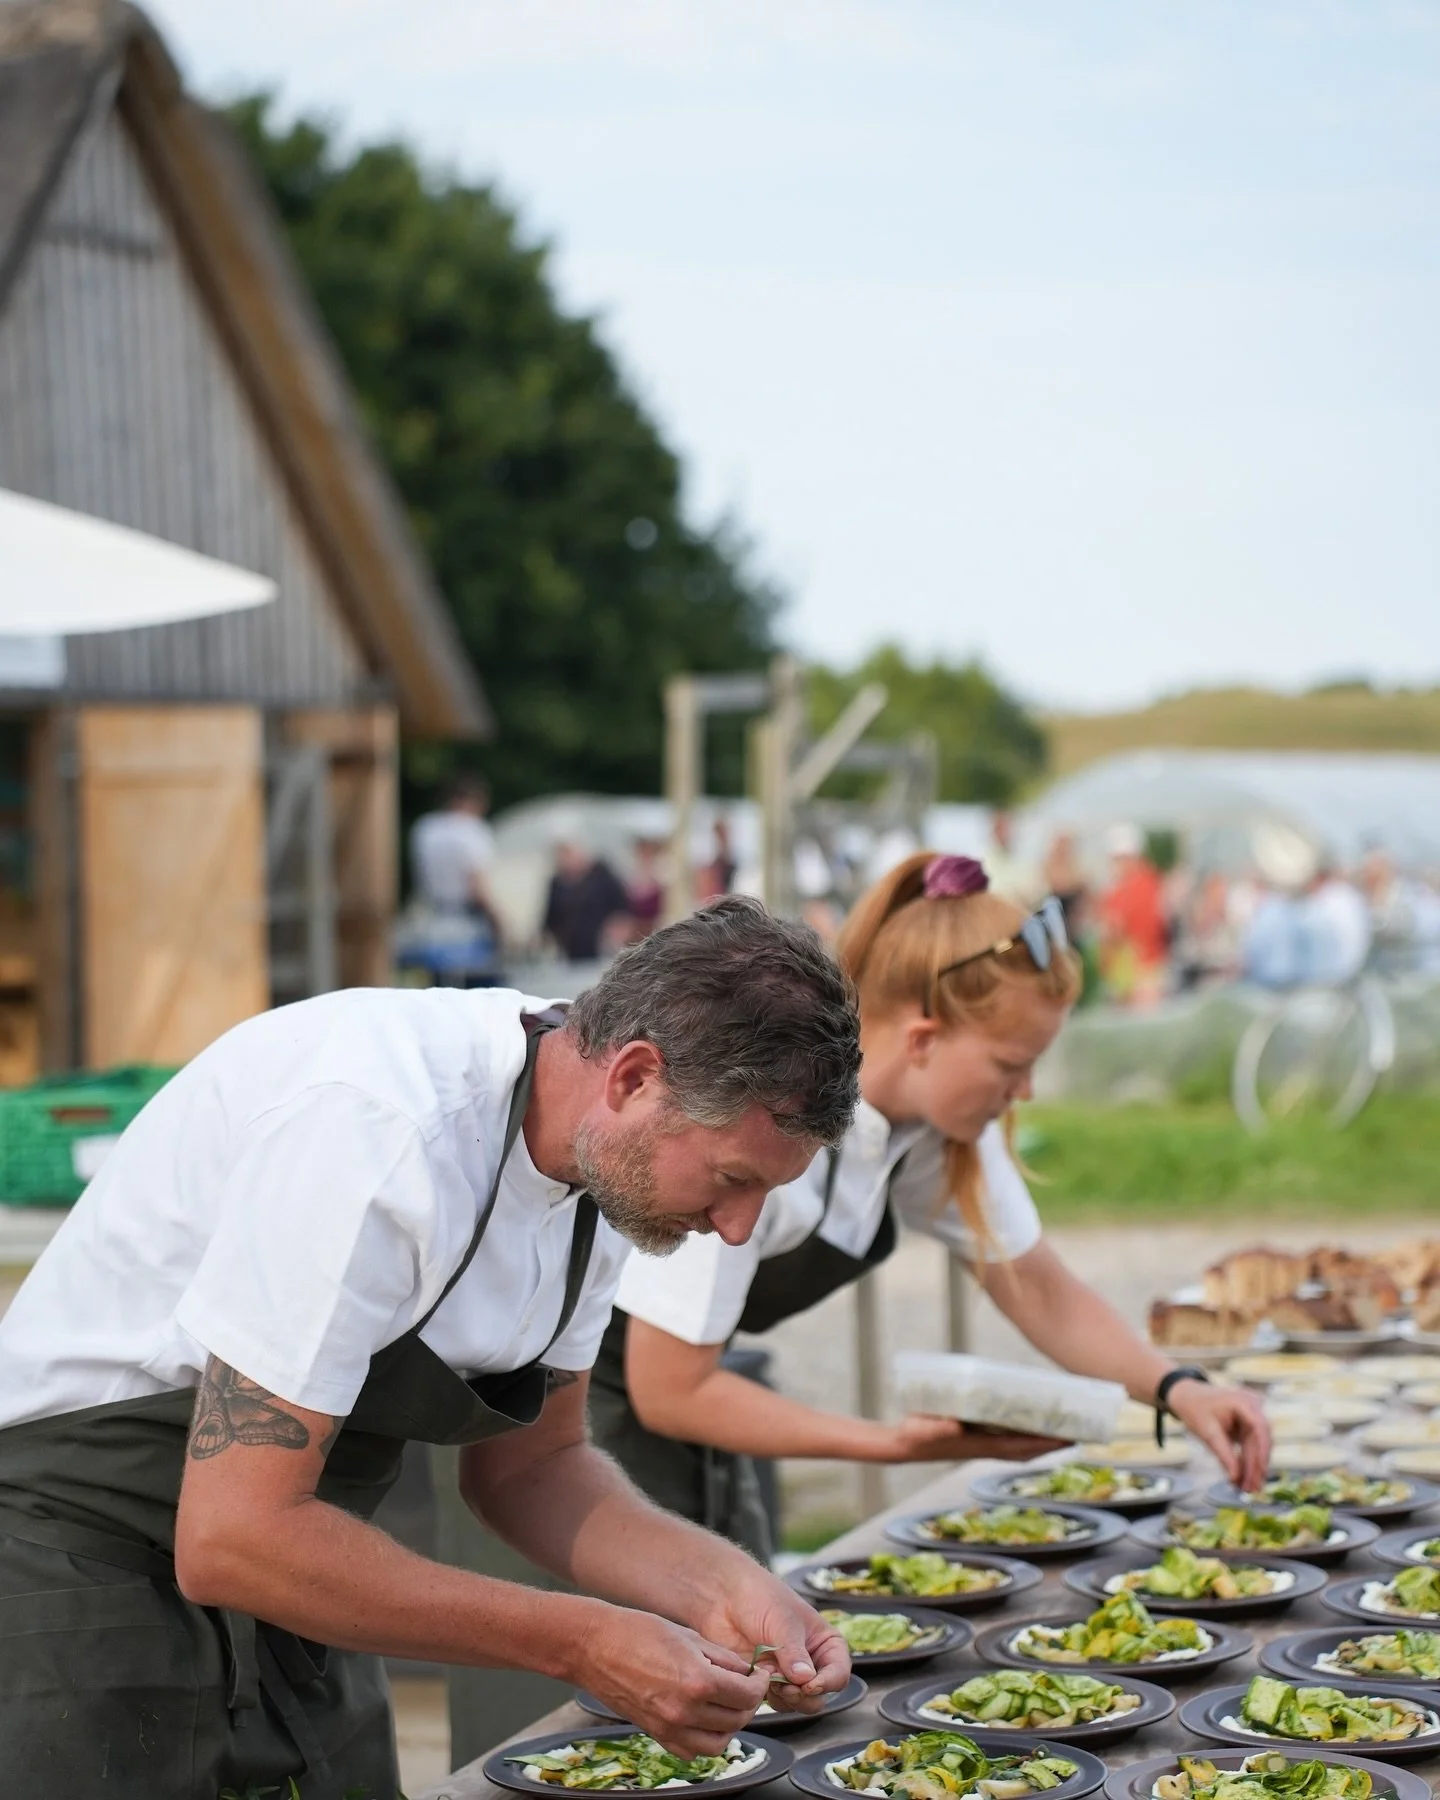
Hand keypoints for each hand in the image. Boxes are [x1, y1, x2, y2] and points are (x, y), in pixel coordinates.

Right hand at [575, 1604, 771, 1758]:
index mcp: (697, 1681)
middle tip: (749, 1686)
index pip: (747, 1695)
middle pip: (737, 1719)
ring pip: (719, 1743)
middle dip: (749, 1702)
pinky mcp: (657, 1735)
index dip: (760, 1684)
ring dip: (731, 1725)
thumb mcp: (689, 1636)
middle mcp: (686, 1711)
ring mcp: (670, 1728)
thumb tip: (746, 1671)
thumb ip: (722, 1658)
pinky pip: (693, 1750)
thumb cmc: (637, 1632)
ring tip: (730, 1703)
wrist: (595, 1647)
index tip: (761, 1674)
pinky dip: (707, 1739)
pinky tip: (706, 1719)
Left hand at [692, 1565, 850, 1716]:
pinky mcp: (767, 1683)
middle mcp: (812, 1663)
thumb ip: (794, 1652)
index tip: (809, 1685)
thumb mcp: (783, 1621)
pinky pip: (775, 1701)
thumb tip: (806, 1680)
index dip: (827, 1683)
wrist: (725, 1596)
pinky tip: (756, 1672)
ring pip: (796, 1703)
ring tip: (766, 1672)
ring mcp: (789, 1675)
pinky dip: (766, 1693)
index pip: (838, 1674)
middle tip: (785, 1686)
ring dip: (783, 1695)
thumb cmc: (760, 1597)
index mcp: (826, 1644)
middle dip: (802, 1695)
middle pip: (819, 1697)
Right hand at [883, 1415, 1068, 1463]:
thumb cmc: (915, 1435)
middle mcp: (988, 1448)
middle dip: (1054, 1442)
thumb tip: (953, 1425)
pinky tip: (1031, 1423)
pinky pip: (1011, 1437)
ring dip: (1044, 1439)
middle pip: (1030, 1448)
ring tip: (1065, 1427)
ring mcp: (984, 1444)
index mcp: (982, 1447)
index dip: (1047, 1444)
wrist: (904, 1444)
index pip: (1023, 1447)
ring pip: (1023, 1445)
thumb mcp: (924, 1428)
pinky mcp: (978, 1437)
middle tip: (1081, 1429)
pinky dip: (1027, 1434)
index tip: (1070, 1438)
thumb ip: (937, 1426)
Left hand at [1166, 1378, 1269, 1492]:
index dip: (1263, 1451)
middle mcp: (1253, 1406)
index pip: (1260, 1427)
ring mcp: (1252, 1416)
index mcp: (1244, 1401)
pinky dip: (1246, 1462)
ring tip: (1247, 1489)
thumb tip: (1235, 1478)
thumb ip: (1223, 1454)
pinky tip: (1244, 1479)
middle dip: (1255, 1466)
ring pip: (1256, 1447)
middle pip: (1260, 1441)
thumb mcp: (1207, 1432)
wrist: (1187, 1396)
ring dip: (1252, 1468)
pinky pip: (1251, 1446)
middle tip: (1251, 1489)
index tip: (1261, 1471)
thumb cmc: (1195, 1408)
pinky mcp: (1248, 1425)